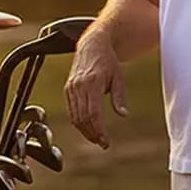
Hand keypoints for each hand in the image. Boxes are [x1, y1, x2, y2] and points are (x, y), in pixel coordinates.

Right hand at [64, 29, 128, 149]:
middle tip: (103, 143)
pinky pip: (71, 110)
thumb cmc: (108, 62)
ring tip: (96, 138)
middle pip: (83, 117)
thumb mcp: (118, 78)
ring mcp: (71, 87)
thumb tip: (123, 114)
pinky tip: (87, 127)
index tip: (106, 142)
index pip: (93, 114)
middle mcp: (78, 86)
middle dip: (92, 133)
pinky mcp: (67, 89)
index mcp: (92, 83)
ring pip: (75, 116)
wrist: (92, 46)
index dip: (99, 130)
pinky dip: (78, 121)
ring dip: (85, 130)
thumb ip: (119, 97)